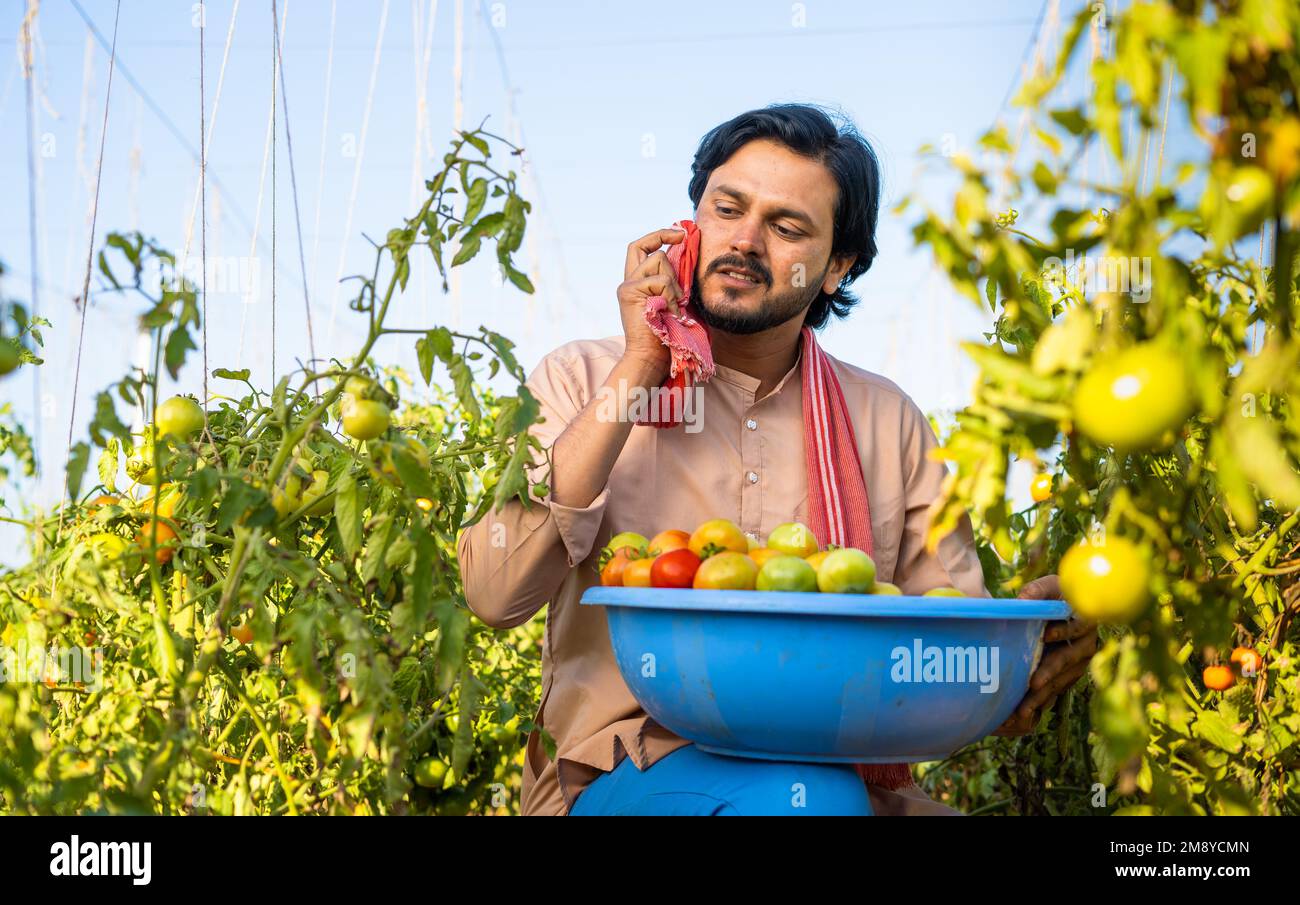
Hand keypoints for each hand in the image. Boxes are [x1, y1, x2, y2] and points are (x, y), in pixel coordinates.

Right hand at [617, 228, 685, 377]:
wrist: (651, 358)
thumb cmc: (668, 336)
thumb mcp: (674, 302)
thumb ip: (675, 283)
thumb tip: (688, 258)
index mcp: (638, 284)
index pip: (641, 250)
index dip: (658, 236)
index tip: (679, 234)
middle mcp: (629, 282)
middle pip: (640, 245)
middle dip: (662, 234)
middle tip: (683, 235)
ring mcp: (627, 285)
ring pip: (658, 261)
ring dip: (674, 281)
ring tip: (675, 305)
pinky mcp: (629, 291)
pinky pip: (661, 280)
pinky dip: (672, 295)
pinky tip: (671, 311)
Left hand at [993, 574, 1097, 736]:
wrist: (1058, 608)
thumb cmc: (1053, 595)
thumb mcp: (1047, 588)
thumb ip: (1037, 592)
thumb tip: (1023, 600)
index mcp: (1085, 619)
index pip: (1077, 626)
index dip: (1063, 630)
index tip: (1044, 635)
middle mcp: (1087, 642)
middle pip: (1069, 659)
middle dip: (1050, 672)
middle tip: (1033, 684)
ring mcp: (1080, 661)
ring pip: (1063, 679)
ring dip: (1044, 694)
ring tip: (1023, 709)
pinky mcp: (1070, 673)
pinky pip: (1058, 688)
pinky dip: (1043, 700)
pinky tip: (1026, 712)